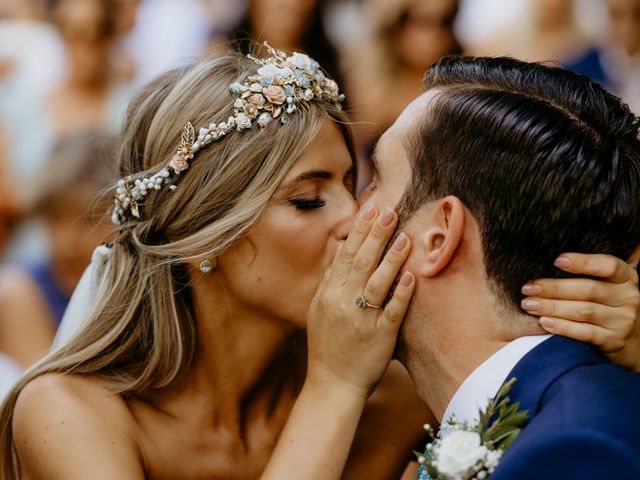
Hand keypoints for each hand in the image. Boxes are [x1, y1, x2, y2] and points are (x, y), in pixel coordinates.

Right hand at [306, 203, 414, 398]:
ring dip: (391, 259)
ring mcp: (361, 319)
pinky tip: (412, 276)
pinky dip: (401, 293)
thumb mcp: (319, 310)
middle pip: (360, 262)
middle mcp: (343, 303)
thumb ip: (330, 282)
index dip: (358, 231)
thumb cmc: (328, 346)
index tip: (370, 208)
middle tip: (389, 210)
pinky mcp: (379, 336)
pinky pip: (391, 311)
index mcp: (328, 294)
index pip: (345, 255)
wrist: (332, 384)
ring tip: (404, 237)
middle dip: (376, 235)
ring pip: (376, 283)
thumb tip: (341, 254)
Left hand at [521, 253, 639, 370]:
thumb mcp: (610, 285)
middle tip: (528, 289)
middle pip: (588, 289)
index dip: (583, 262)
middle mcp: (627, 297)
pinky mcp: (613, 341)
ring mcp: (622, 320)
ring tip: (529, 305)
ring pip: (583, 311)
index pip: (608, 265)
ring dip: (552, 307)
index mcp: (626, 278)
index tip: (557, 260)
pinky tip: (544, 322)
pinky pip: (584, 332)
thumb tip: (555, 257)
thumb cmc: (611, 305)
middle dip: (553, 288)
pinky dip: (562, 327)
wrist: (635, 342)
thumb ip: (591, 271)